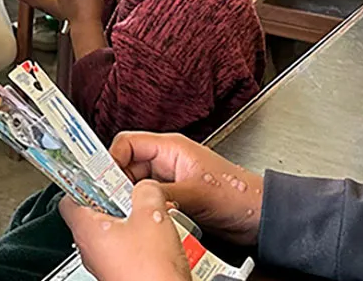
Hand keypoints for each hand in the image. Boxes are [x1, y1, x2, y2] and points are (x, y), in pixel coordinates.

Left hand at [60, 180, 193, 280]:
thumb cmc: (149, 271)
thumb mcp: (152, 216)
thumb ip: (145, 191)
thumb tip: (145, 186)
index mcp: (86, 230)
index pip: (69, 198)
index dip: (84, 183)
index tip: (99, 174)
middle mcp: (90, 248)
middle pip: (94, 213)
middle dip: (115, 200)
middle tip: (131, 192)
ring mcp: (104, 262)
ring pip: (112, 231)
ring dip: (130, 219)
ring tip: (149, 213)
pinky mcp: (120, 272)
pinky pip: (124, 248)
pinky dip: (138, 238)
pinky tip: (157, 235)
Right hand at [105, 133, 264, 246]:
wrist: (260, 216)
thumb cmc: (239, 195)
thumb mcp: (196, 192)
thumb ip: (163, 193)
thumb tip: (136, 197)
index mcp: (171, 147)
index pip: (127, 143)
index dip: (111, 159)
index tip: (102, 179)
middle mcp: (167, 162)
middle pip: (127, 166)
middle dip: (118, 184)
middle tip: (112, 202)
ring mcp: (170, 181)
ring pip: (135, 186)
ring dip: (130, 199)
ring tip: (128, 212)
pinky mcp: (174, 198)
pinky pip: (148, 201)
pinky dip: (142, 210)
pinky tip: (143, 219)